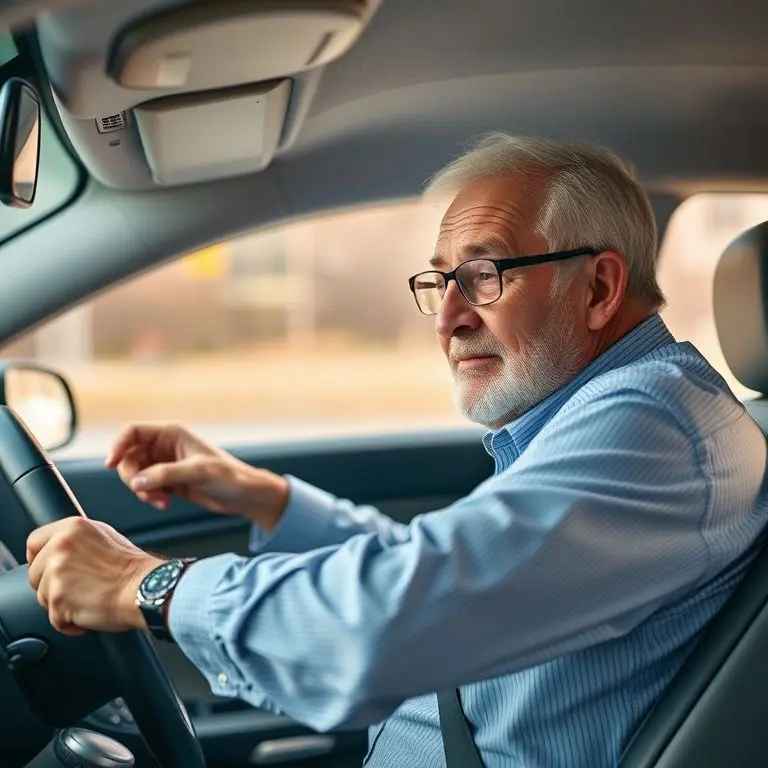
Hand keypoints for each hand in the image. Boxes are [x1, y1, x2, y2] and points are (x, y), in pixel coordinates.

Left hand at [26, 517, 162, 635]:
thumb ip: (78, 540)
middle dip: (51, 585)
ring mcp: (56, 572)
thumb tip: (61, 548)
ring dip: (61, 604)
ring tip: (87, 598)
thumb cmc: (132, 567)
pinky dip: (69, 621)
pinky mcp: (58, 598)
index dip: (38, 558)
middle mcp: (60, 546)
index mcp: (71, 528)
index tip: (46, 568)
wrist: (144, 587)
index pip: (34, 541)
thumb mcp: (104, 537)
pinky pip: (54, 618)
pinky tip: (88, 611)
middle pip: (34, 573)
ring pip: (42, 597)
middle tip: (78, 587)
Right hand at [106, 422, 288, 530]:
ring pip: (135, 475)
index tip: (110, 464)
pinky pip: (146, 488)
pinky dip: (150, 497)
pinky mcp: (168, 481)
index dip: (117, 446)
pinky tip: (165, 503)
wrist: (244, 495)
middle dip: (132, 476)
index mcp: (171, 433)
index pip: (132, 432)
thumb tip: (137, 481)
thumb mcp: (198, 472)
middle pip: (128, 456)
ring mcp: (165, 464)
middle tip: (144, 491)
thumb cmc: (228, 476)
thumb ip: (166, 474)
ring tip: (160, 500)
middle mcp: (165, 446)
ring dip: (142, 490)